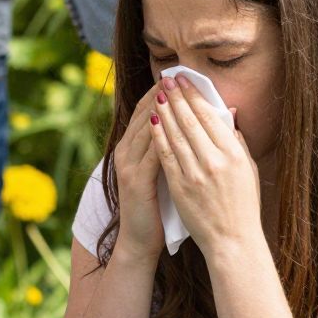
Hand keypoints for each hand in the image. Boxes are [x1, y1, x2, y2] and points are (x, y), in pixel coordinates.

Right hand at [112, 83, 165, 262]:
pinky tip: (183, 126)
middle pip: (143, 112)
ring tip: (182, 93)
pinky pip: (153, 152)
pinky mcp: (136, 180)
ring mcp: (128, 165)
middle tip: (179, 76)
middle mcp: (125, 151)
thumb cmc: (157, 206)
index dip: (161, 92)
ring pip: (147, 128)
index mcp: (131, 147)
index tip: (180, 76)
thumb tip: (192, 123)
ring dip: (165, 109)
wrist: (140, 240)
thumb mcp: (162, 171)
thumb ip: (171, 148)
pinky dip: (167, 136)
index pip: (145, 110)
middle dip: (163, 93)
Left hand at [153, 74, 262, 256]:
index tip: (183, 81)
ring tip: (156, 93)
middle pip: (190, 121)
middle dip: (176, 96)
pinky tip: (152, 121)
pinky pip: (165, 155)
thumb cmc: (244, 206)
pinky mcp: (180, 186)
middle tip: (166, 79)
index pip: (209, 116)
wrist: (232, 242)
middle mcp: (215, 161)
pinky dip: (158, 135)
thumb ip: (238, 141)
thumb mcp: (248, 170)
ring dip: (164, 111)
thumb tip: (228, 113)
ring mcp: (196, 174)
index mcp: (234, 154)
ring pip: (175, 134)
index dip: (193, 96)